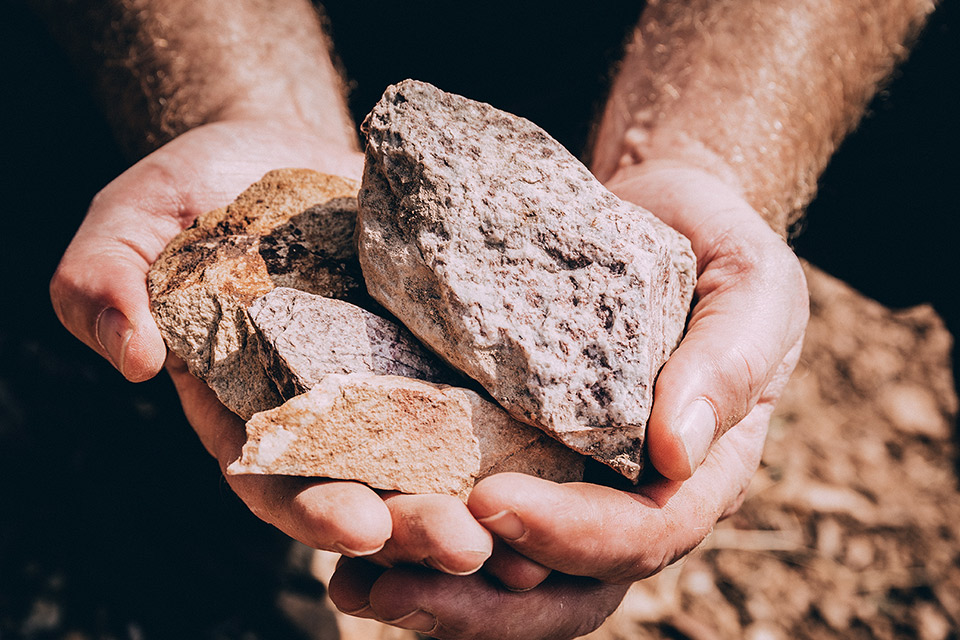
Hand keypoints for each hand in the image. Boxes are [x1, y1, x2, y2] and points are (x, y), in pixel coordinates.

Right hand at [49, 119, 494, 568]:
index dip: (310, 507)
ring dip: (476, 498)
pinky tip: (559, 452)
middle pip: (369, 487)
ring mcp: (388, 381)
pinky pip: (480, 395)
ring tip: (525, 527)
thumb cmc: (203, 186)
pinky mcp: (438, 348)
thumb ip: (106, 281)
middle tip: (465, 547)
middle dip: (412, 523)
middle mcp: (322, 412)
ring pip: (435, 459)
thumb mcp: (138, 217)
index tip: (356, 524)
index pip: (274, 479)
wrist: (286, 148)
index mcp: (245, 406)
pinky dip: (515, 432)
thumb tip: (131, 357)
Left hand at [327, 163, 807, 638]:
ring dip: (433, 590)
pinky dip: (415, 540)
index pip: (641, 535)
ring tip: (355, 584)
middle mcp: (627, 501)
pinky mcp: (513, 455)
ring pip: (508, 576)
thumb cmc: (713, 249)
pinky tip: (347, 533)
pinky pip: (469, 517)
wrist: (656, 216)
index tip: (492, 502)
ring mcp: (568, 486)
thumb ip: (728, 361)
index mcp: (693, 476)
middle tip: (397, 586)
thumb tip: (678, 450)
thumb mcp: (748, 288)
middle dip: (481, 602)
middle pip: (563, 588)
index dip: (570, 535)